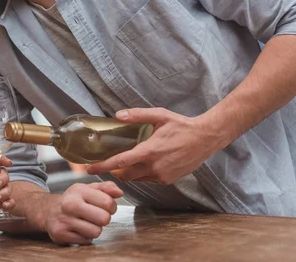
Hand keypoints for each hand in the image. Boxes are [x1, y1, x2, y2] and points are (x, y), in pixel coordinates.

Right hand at [45, 182, 121, 244]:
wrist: (48, 210)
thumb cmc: (73, 200)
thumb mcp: (88, 189)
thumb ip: (106, 188)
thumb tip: (119, 192)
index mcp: (79, 190)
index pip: (108, 202)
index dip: (111, 207)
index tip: (105, 207)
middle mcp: (70, 204)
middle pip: (104, 218)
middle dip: (104, 219)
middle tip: (96, 216)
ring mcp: (65, 220)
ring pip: (96, 232)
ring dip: (95, 229)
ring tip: (87, 223)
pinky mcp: (61, 234)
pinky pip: (86, 240)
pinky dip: (85, 236)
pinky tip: (79, 229)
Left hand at [86, 108, 222, 184]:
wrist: (205, 138)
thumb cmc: (181, 125)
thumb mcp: (159, 115)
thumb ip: (137, 115)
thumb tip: (117, 115)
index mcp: (149, 151)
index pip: (120, 162)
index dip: (103, 166)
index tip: (89, 169)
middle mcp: (154, 167)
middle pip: (125, 174)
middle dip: (114, 171)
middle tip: (108, 163)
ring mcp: (162, 175)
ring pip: (136, 178)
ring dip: (129, 172)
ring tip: (126, 160)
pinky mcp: (168, 180)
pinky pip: (148, 179)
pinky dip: (142, 173)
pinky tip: (145, 162)